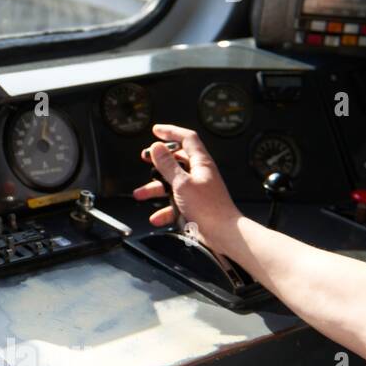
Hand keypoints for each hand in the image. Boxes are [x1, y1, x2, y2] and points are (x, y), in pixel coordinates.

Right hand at [132, 124, 242, 251]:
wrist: (223, 234)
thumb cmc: (209, 209)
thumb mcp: (182, 183)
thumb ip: (167, 165)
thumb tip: (156, 147)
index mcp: (201, 163)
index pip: (187, 138)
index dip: (171, 132)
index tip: (156, 131)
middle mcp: (199, 174)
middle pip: (176, 160)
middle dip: (158, 161)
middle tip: (145, 159)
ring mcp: (197, 190)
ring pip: (172, 183)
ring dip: (155, 189)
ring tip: (141, 194)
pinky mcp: (194, 205)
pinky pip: (174, 203)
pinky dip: (164, 209)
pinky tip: (157, 216)